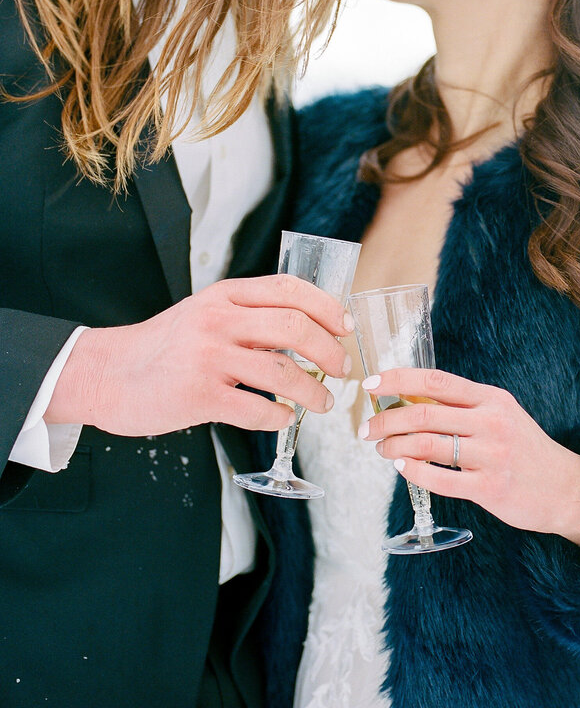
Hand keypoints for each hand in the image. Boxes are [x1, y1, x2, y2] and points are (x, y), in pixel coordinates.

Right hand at [45, 274, 353, 435]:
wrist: (108, 374)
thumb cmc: (163, 347)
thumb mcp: (204, 314)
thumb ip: (248, 315)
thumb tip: (307, 328)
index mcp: (223, 296)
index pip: (288, 288)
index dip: (325, 306)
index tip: (344, 326)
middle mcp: (218, 321)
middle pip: (294, 327)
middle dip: (329, 350)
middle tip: (341, 369)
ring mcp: (207, 357)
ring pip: (282, 371)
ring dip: (313, 391)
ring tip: (322, 403)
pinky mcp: (198, 395)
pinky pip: (256, 408)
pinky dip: (280, 417)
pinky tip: (283, 418)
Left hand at [360, 368, 579, 553]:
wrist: (567, 488)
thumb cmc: (524, 449)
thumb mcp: (500, 414)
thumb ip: (462, 406)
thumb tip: (410, 399)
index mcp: (491, 398)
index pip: (435, 381)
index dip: (397, 380)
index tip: (370, 384)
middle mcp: (491, 422)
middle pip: (423, 414)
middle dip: (386, 420)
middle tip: (366, 428)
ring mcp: (492, 455)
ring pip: (427, 445)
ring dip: (394, 446)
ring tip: (381, 449)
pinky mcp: (490, 488)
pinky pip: (441, 479)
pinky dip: (413, 472)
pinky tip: (401, 467)